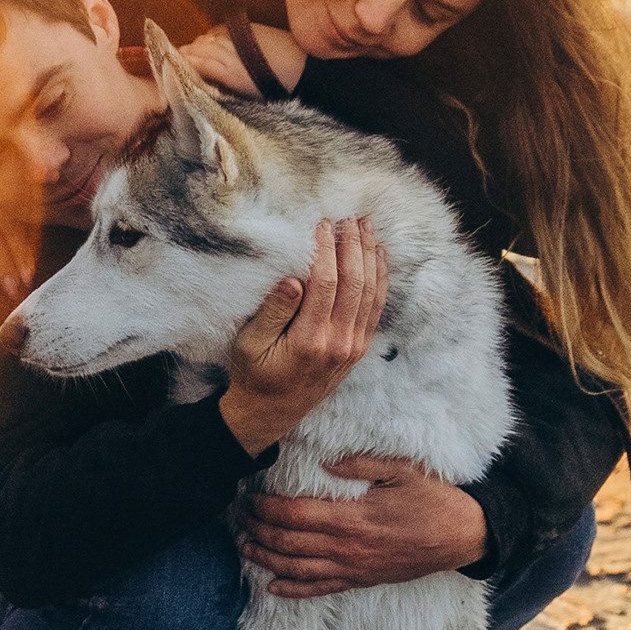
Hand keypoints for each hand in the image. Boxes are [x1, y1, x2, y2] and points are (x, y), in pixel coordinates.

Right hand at [181, 21, 307, 97]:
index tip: (171, 67)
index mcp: (228, 72)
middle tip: (174, 59)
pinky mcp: (247, 31)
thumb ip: (225, 90)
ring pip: (208, 40)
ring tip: (188, 50)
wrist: (303, 68)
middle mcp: (229, 54)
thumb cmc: (276, 89)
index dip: (183, 65)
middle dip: (185, 54)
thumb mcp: (248, 97)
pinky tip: (207, 40)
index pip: (197, 64)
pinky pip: (221, 31)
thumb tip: (207, 87)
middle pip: (199, 50)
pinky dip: (211, 36)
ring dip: (197, 45)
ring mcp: (238, 40)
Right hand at [218, 217, 387, 457]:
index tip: (323, 223)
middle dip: (353, 245)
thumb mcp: (250, 344)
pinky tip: (378, 255)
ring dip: (370, 255)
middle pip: (355, 282)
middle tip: (349, 217)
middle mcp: (339, 343)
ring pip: (370, 292)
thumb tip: (293, 279)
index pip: (326, 283)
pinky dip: (380, 278)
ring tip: (366, 226)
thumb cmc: (255, 374)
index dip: (327, 249)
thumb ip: (273, 311)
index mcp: (310, 340)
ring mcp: (353, 346)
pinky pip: (376, 307)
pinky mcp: (358, 347)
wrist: (272, 412)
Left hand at [239, 455, 488, 596]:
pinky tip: (273, 587)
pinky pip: (320, 590)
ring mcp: (354, 568)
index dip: (268, 509)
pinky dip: (293, 590)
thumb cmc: (433, 499)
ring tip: (244, 549)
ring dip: (267, 561)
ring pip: (298, 570)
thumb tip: (327, 463)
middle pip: (289, 544)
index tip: (250, 497)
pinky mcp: (362, 581)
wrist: (461, 537)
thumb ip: (363, 464)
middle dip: (259, 532)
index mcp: (354, 518)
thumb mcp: (402, 470)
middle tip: (239, 520)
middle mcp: (348, 548)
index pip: (296, 516)